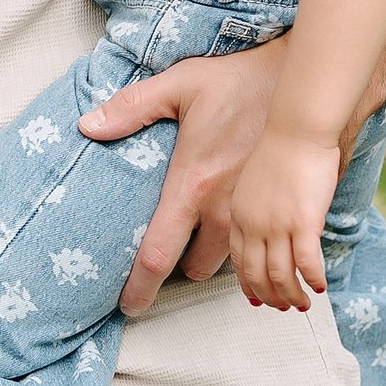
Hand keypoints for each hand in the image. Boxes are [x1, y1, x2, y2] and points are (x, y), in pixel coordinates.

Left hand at [79, 49, 278, 317]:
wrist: (297, 84)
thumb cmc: (238, 81)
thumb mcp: (178, 85)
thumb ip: (131, 108)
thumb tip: (87, 126)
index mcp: (192, 185)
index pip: (159, 255)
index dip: (140, 287)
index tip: (129, 305)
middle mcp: (222, 209)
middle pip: (195, 268)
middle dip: (179, 268)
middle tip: (166, 253)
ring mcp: (252, 214)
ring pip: (225, 261)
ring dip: (209, 256)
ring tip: (196, 240)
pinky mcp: (277, 211)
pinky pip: (250, 245)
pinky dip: (235, 243)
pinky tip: (228, 224)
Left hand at [225, 129, 338, 311]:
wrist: (297, 128)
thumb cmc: (280, 145)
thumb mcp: (253, 178)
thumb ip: (257, 206)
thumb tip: (271, 226)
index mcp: (238, 212)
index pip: (239, 260)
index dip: (248, 284)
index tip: (257, 297)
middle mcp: (253, 224)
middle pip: (255, 275)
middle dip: (268, 298)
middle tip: (282, 308)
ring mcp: (276, 225)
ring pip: (280, 276)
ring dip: (291, 296)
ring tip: (302, 305)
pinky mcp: (303, 223)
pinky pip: (306, 264)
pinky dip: (312, 281)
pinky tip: (320, 287)